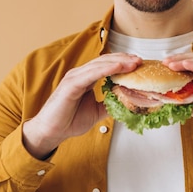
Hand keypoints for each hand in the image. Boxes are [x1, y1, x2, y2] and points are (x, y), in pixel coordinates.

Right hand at [22, 53, 141, 158]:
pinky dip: (106, 69)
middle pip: (105, 61)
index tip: (139, 64)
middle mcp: (80, 74)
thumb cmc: (69, 120)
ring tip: (134, 63)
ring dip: (119, 62)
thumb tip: (126, 102)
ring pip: (100, 64)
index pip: (107, 65)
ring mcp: (75, 77)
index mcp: (86, 78)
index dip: (123, 63)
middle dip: (124, 59)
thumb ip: (110, 104)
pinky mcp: (71, 84)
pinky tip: (118, 67)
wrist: (51, 131)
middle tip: (141, 61)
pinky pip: (91, 74)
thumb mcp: (97, 111)